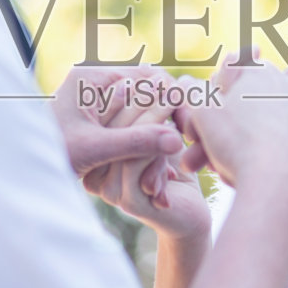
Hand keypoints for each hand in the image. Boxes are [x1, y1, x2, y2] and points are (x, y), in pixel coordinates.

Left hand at [51, 65, 185, 175]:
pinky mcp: (106, 124)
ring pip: (147, 115)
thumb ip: (134, 142)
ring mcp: (103, 103)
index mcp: (92, 77)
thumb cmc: (47, 156)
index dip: (173, 102)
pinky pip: (137, 130)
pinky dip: (147, 150)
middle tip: (183, 152)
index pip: (149, 78)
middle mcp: (99, 84)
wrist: (22, 173)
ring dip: (159, 142)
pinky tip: (155, 177)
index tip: (185, 130)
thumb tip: (176, 140)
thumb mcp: (92, 150)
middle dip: (168, 124)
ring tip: (165, 175)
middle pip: (151, 95)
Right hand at [83, 68, 209, 238]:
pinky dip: (159, 141)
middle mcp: (96, 173)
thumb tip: (152, 69)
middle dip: (143, 98)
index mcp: (97, 156)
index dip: (130, 91)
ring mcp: (109, 187)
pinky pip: (138, 160)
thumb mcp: (161, 134)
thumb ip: (150, 111)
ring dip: (154, 114)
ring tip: (176, 97)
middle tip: (167, 80)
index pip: (104, 116)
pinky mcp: (128, 199)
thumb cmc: (175, 173)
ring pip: (126, 140)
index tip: (154, 73)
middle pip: (112, 125)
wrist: (191, 218)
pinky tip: (178, 131)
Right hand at [173, 56, 287, 198]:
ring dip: (259, 132)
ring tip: (240, 156)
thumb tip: (185, 82)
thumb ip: (193, 92)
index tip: (205, 114)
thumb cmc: (236, 144)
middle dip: (235, 116)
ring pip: (278, 118)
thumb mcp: (203, 114)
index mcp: (258, 73)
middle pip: (255, 97)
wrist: (278, 182)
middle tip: (218, 140)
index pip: (231, 71)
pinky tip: (270, 163)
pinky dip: (285, 148)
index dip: (215, 91)